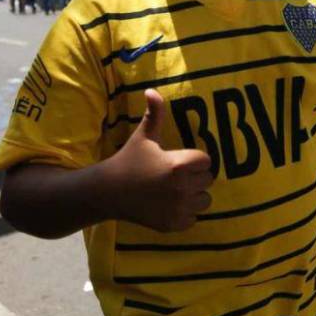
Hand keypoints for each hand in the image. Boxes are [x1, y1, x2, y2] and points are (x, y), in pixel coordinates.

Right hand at [110, 89, 213, 231]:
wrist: (108, 192)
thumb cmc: (128, 161)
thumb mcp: (143, 136)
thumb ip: (154, 114)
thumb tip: (152, 90)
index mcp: (179, 165)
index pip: (206, 161)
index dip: (194, 160)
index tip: (177, 160)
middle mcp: (182, 188)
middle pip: (207, 180)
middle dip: (194, 177)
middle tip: (174, 176)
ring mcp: (178, 209)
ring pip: (204, 200)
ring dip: (194, 196)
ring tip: (175, 190)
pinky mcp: (173, 224)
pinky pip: (193, 219)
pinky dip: (185, 214)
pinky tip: (169, 205)